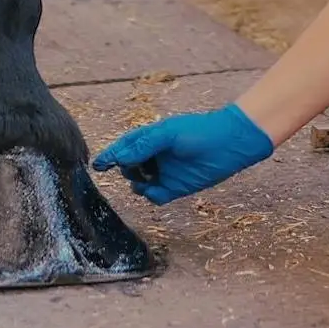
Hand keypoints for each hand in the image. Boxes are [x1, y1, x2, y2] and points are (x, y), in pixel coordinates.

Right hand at [91, 104, 273, 203]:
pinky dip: (152, 196)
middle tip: (133, 168)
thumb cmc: (200, 131)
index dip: (110, 156)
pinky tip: (156, 190)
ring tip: (146, 178)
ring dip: (138, 183)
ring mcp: (164, 172)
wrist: (230, 143)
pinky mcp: (176, 188)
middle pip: (128, 167)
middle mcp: (154, 156)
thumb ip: (144, 146)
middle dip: (126, 169)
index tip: (98, 165)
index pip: (123, 147)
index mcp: (150, 138)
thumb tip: (120, 159)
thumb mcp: (168, 134)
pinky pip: (156, 197)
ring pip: (140, 183)